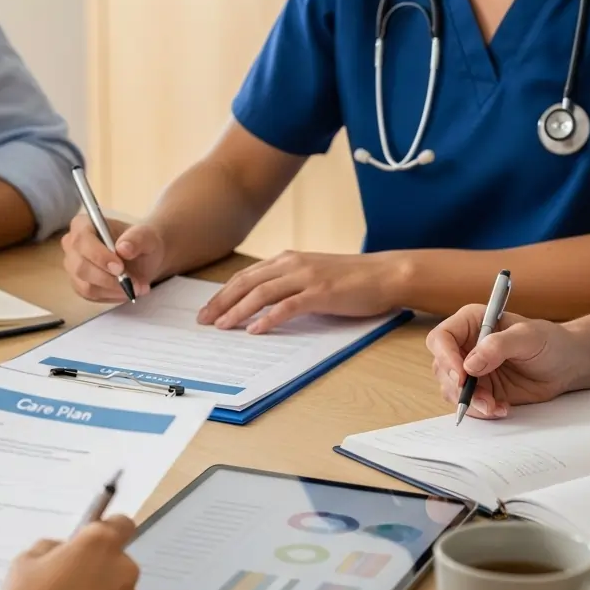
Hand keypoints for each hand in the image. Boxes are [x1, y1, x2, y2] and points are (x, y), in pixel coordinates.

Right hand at [0, 516, 139, 589]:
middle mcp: (122, 569)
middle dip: (97, 569)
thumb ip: (49, 549)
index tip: (92, 541)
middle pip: (116, 561)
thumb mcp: (24, 564)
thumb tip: (60, 551)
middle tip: (67, 584)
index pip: (121, 524)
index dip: (107, 530)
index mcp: (99, 545)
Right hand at [61, 215, 163, 302]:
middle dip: (109, 279)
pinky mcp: (79, 285)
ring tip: (137, 288)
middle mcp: (72, 245)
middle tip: (135, 283)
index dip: (99, 256)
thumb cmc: (141, 242)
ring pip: (86, 286)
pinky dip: (112, 296)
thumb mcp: (146, 236)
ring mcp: (73, 267)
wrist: (143, 257)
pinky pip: (91, 296)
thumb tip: (123, 248)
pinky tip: (126, 291)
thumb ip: (137, 239)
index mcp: (82, 224)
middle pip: (81, 267)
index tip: (120, 268)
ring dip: (114, 290)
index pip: (82, 241)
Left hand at [198, 251, 401, 333]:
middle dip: (221, 302)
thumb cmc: (352, 279)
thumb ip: (289, 284)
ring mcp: (306, 278)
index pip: (246, 276)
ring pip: (261, 293)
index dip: (223, 293)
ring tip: (222, 326)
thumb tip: (263, 304)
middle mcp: (293, 264)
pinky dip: (268, 318)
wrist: (385, 274)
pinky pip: (288, 306)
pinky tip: (255, 330)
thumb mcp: (313, 275)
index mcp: (288, 260)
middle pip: (246, 283)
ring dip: (237, 310)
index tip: (207, 309)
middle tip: (203, 321)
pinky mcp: (321, 293)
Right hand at [426, 306, 582, 417]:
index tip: (462, 375)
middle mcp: (465, 346)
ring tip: (495, 405)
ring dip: (471, 401)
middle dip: (460, 386)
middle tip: (482, 397)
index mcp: (472, 323)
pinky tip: (501, 408)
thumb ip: (499, 346)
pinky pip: (469, 404)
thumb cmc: (550, 342)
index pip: (442, 338)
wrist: (566, 365)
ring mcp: (471, 370)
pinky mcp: (481, 390)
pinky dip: (481, 410)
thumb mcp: (528, 337)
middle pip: (442, 367)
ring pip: (452, 389)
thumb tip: (471, 364)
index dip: (445, 356)